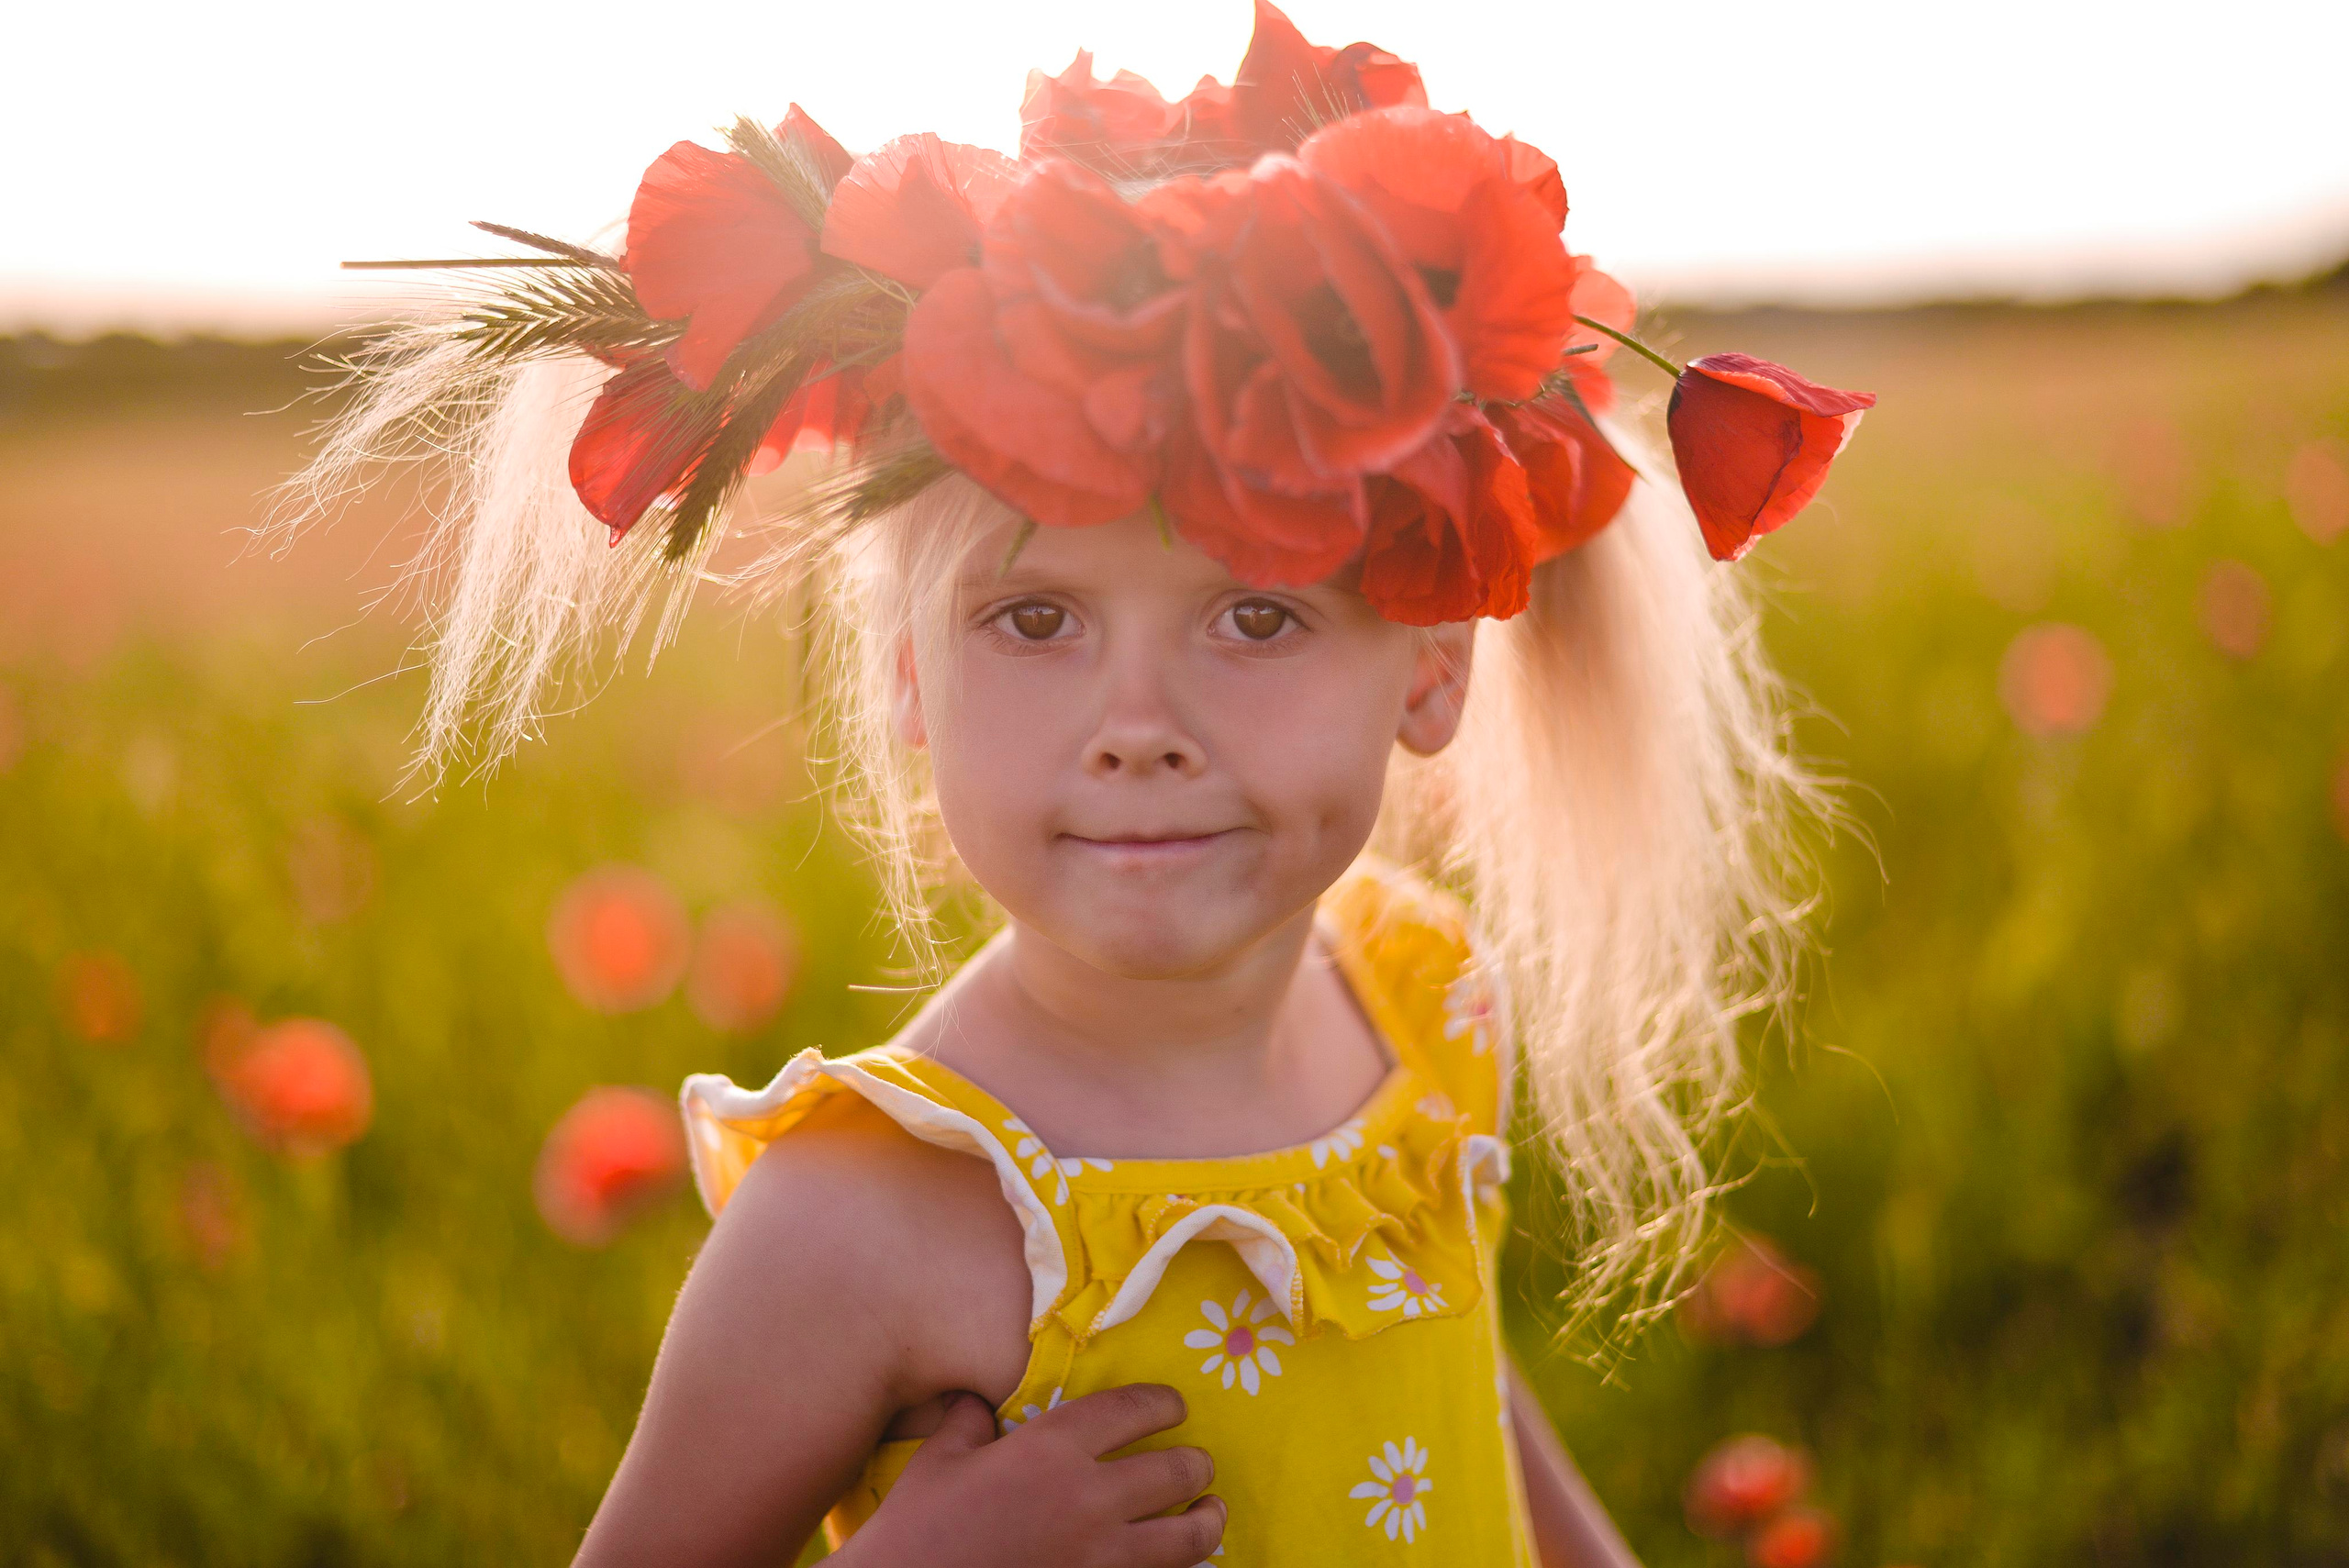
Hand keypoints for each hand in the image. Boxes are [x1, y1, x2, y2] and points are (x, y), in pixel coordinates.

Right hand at [832, 1385, 1222, 1567]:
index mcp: (1052, 1449)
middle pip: (1175, 1472)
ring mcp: (1101, 1556)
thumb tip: (977, 1402)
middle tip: (1199, 1462)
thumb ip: (969, 1422)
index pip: (1131, 1410)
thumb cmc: (916, 1529)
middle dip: (1196, 1464)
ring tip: (1212, 1512)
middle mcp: (1089, 1498)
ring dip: (1207, 1520)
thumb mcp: (940, 1461)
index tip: (1174, 1406)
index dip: (1163, 1404)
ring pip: (1187, 1538)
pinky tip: (1176, 1564)